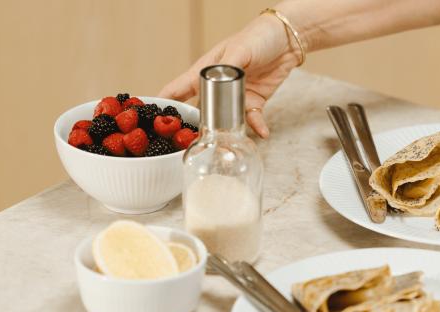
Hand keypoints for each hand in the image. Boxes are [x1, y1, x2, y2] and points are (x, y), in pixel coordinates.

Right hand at [159, 15, 301, 137]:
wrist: (287, 39)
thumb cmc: (258, 36)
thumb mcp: (239, 50)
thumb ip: (226, 68)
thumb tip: (216, 85)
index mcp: (204, 70)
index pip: (178, 89)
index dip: (165, 104)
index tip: (152, 121)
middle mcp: (216, 86)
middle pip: (199, 112)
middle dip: (195, 128)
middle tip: (192, 144)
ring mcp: (234, 96)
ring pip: (224, 120)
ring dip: (225, 133)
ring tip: (225, 147)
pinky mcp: (253, 102)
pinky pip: (251, 119)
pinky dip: (256, 127)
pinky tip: (261, 134)